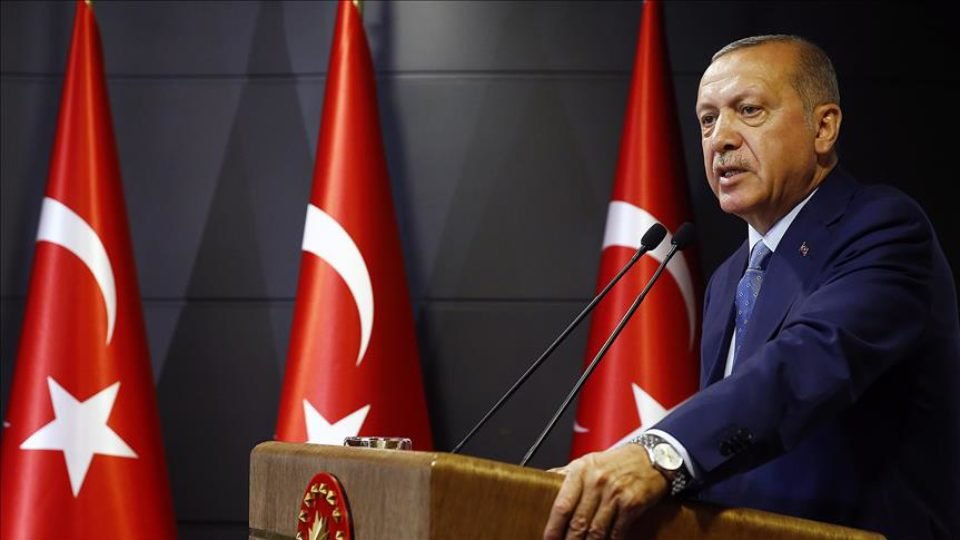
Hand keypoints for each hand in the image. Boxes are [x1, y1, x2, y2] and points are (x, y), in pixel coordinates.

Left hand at [543, 443, 667, 539]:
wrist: (651, 457)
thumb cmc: (616, 462)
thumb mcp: (587, 461)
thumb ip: (566, 474)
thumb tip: (545, 481)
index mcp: (581, 470)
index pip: (562, 505)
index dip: (553, 527)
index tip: (549, 539)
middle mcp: (597, 481)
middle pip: (578, 522)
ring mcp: (615, 493)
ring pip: (596, 531)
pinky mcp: (631, 504)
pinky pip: (616, 532)